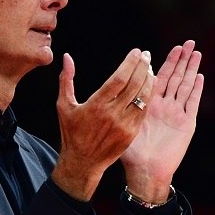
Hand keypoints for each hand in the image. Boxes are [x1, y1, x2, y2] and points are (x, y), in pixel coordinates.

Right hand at [52, 49, 154, 200]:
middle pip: (134, 85)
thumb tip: (67, 57)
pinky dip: (149, 96)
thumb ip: (66, 80)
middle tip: (146, 55)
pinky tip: (150, 85)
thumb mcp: (64, 106)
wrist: (82, 162)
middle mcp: (112, 114)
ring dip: (148, 80)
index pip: (119, 78)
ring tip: (149, 68)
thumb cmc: (71, 133)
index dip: (130, 63)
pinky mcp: (131, 133)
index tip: (136, 52)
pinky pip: (144, 110)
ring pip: (142, 97)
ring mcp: (124, 125)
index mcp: (96, 105)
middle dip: (143, 67)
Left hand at [120, 40, 203, 202]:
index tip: (161, 48)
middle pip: (174, 77)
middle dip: (180, 60)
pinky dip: (196, 89)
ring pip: (185, 86)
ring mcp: (176, 114)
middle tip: (187, 42)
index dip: (160, 63)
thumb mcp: (117, 125)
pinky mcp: (186, 124)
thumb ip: (112, 107)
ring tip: (196, 52)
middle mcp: (163, 107)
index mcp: (147, 105)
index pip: (155, 78)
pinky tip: (199, 75)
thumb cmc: (129, 153)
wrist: (145, 172)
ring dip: (191, 69)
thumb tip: (100, 94)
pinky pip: (191, 103)